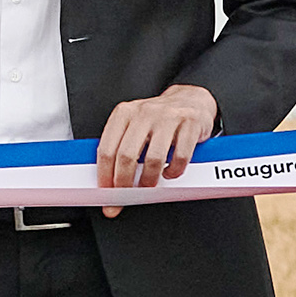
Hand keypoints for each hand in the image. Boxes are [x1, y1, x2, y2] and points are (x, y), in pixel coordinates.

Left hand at [93, 84, 218, 200]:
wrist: (191, 99)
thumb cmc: (158, 118)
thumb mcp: (134, 124)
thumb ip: (120, 146)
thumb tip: (108, 181)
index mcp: (124, 113)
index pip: (106, 149)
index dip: (105, 176)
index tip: (106, 194)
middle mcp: (144, 113)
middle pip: (126, 156)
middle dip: (123, 183)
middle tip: (125, 197)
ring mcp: (168, 117)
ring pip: (153, 159)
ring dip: (149, 180)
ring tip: (148, 186)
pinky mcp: (190, 123)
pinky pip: (180, 157)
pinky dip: (174, 171)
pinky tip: (169, 172)